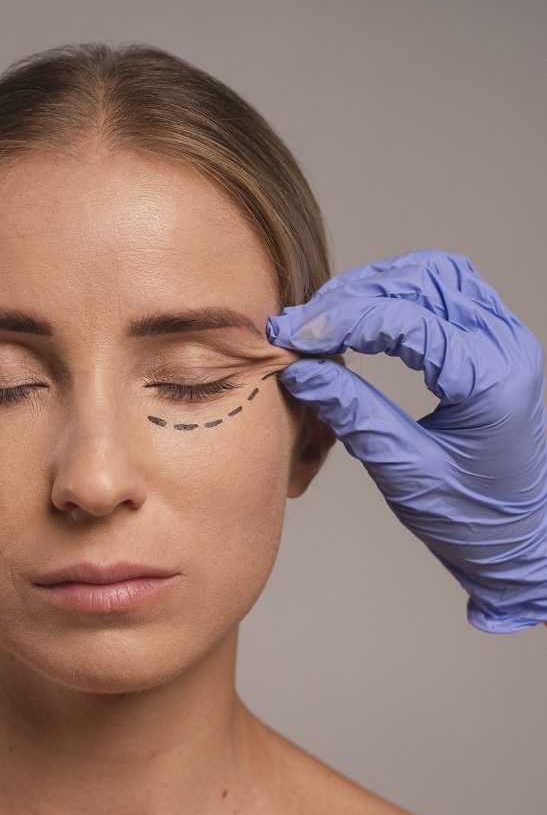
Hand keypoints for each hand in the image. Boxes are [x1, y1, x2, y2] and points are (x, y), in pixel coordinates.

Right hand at [267, 249, 546, 633]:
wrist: (519, 540)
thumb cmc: (470, 518)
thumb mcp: (404, 471)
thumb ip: (353, 414)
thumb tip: (300, 370)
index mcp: (491, 382)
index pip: (408, 322)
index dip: (343, 321)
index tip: (294, 336)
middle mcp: (506, 348)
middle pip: (423, 282)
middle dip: (354, 296)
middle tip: (301, 324)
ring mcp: (506, 340)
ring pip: (437, 274)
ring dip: (378, 284)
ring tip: (327, 313)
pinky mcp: (496, 344)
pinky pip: (450, 291)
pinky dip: (403, 292)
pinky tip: (365, 313)